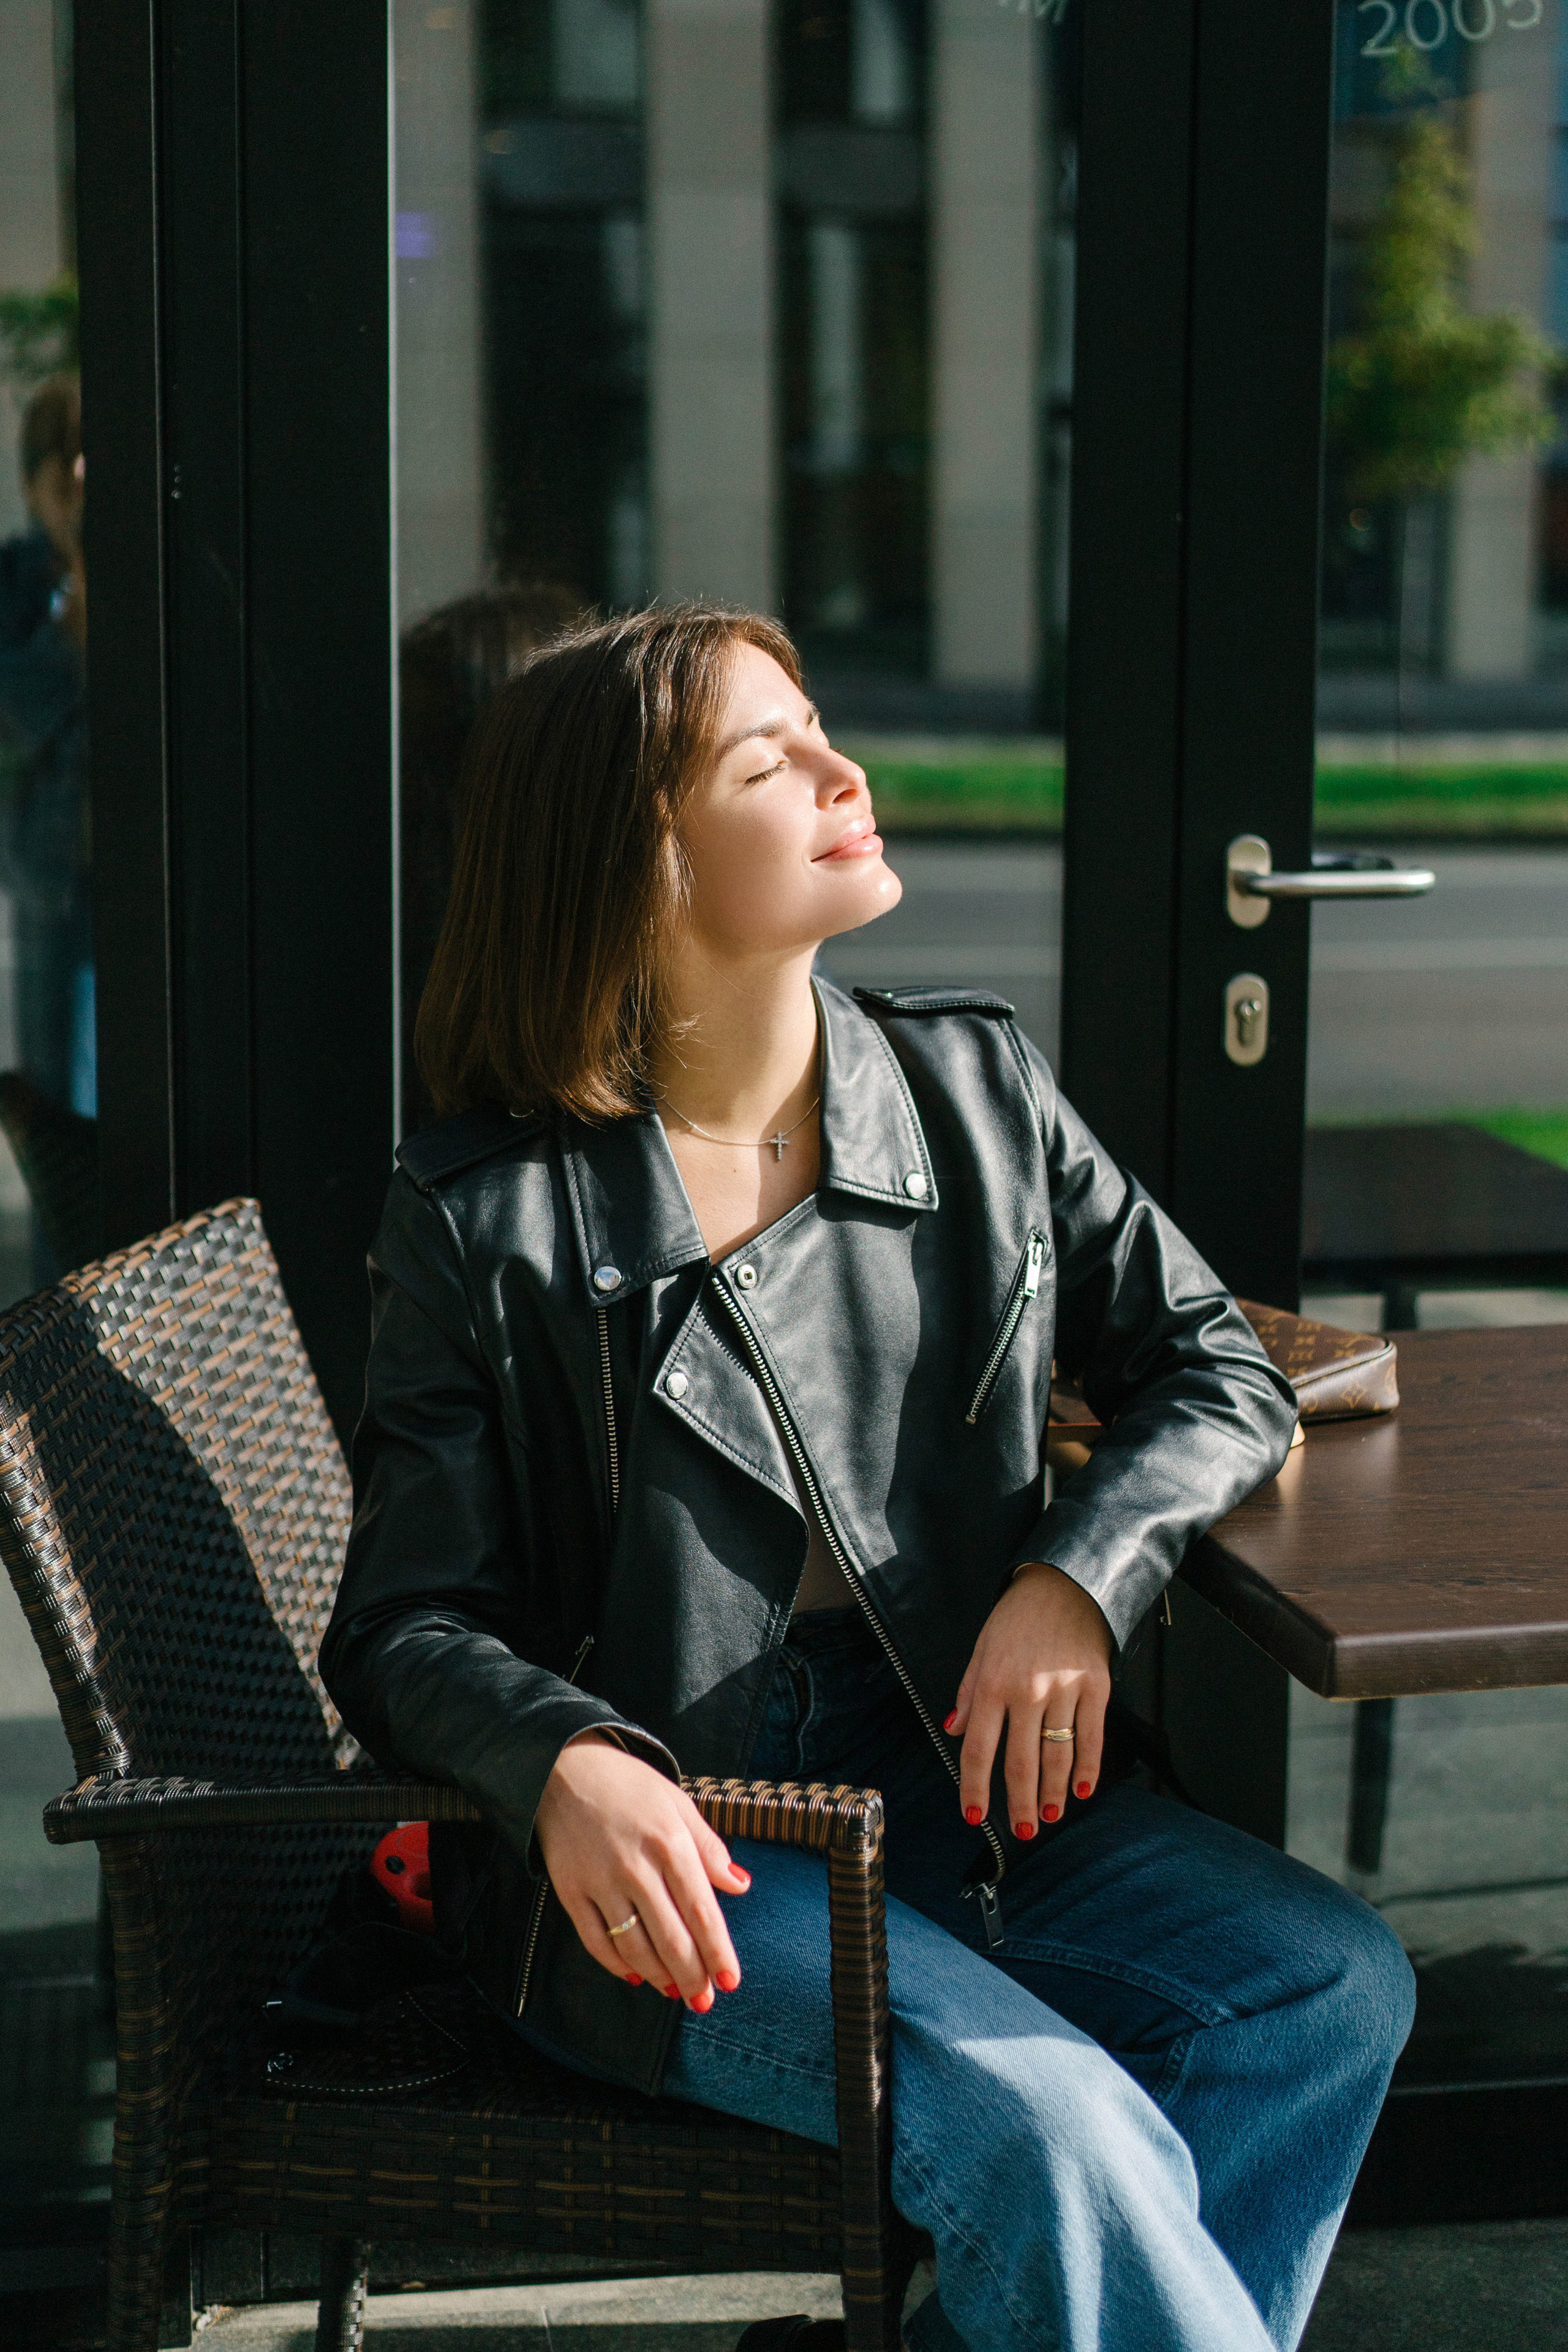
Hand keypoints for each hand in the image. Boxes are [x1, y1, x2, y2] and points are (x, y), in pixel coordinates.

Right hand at [534, 1731, 748, 2009]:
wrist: (563, 1768)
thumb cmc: (629, 1786)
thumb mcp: (677, 1803)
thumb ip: (709, 1847)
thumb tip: (739, 1885)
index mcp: (669, 1843)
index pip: (701, 1912)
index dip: (718, 1952)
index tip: (732, 1981)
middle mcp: (636, 1867)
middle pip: (671, 1938)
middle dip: (693, 1976)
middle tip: (705, 2000)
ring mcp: (600, 1882)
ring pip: (635, 1947)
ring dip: (660, 1976)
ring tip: (676, 1992)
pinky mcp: (570, 1891)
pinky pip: (596, 1941)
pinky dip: (618, 1965)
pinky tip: (636, 1975)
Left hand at [945, 1564, 1112, 1836]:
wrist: (1065, 1584)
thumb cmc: (1017, 1619)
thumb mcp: (982, 1649)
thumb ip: (969, 1694)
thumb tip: (953, 1732)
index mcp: (992, 1683)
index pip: (979, 1749)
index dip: (974, 1787)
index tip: (974, 1816)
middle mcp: (1027, 1691)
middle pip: (1020, 1762)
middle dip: (1020, 1803)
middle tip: (1023, 1831)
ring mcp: (1065, 1690)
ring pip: (1058, 1756)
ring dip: (1054, 1794)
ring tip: (1050, 1817)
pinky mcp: (1097, 1687)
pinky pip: (1092, 1737)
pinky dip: (1089, 1768)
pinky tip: (1083, 1791)